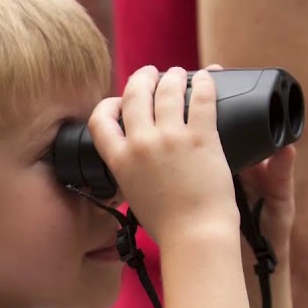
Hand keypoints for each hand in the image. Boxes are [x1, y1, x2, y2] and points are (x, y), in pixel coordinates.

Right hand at [90, 65, 239, 245]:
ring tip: (179, 73)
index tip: (119, 102)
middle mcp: (141, 144)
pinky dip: (204, 83)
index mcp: (120, 160)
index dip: (108, 104)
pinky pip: (202, 98)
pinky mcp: (201, 138)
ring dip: (173, 75)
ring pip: (168, 89)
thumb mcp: (132, 194)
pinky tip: (208, 78)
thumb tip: (130, 158)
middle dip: (142, 77)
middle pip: (134, 94)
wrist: (194, 234)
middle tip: (151, 73)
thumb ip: (128, 170)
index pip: (99, 119)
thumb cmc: (166, 222)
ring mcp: (170, 139)